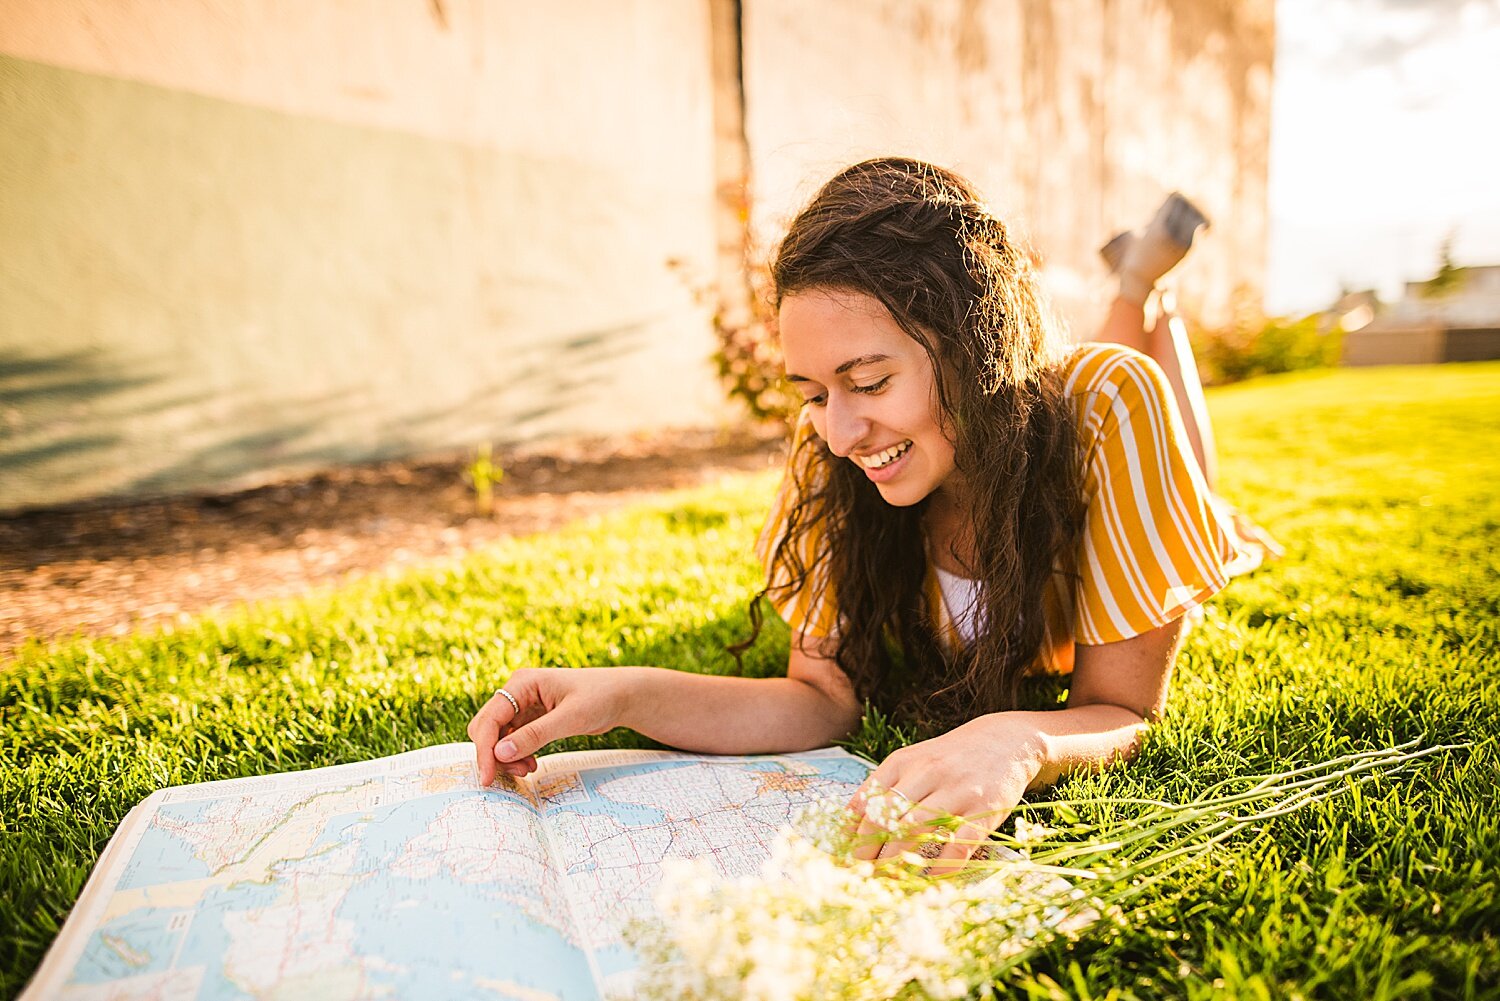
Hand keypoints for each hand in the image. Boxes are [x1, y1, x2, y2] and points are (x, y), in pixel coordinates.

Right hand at [466, 667, 628, 784]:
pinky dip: (517, 755)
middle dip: (494, 754)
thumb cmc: (600, 698)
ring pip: (498, 737)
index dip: (484, 750)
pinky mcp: (531, 718)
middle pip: (487, 728)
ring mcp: (523, 705)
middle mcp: (517, 692)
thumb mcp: (571, 718)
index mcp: (522, 683)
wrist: (622, 695)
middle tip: (517, 774)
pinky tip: (532, 764)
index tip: (488, 777)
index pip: (490, 719)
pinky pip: (512, 740)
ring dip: (506, 757)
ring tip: (528, 770)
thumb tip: (500, 754)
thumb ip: (535, 735)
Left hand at [846, 715, 1043, 872]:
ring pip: (915, 829)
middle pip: (885, 816)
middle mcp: (927, 774)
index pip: (867, 799)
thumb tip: (848, 822)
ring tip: (886, 879)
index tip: (844, 854)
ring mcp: (957, 792)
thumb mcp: (913, 761)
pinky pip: (958, 844)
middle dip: (868, 849)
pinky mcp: (984, 811)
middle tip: (860, 873)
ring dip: (896, 859)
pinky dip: (942, 866)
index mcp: (904, 762)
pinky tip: (930, 878)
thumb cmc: (949, 757)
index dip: (851, 831)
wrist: (1005, 740)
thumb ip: (883, 786)